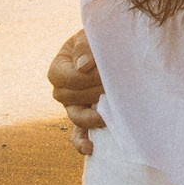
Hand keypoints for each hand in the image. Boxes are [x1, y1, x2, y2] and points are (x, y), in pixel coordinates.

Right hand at [48, 29, 105, 155]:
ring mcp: (75, 104)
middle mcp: (64, 87)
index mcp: (61, 65)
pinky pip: (79, 133)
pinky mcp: (88, 117)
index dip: (80, 78)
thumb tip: (83, 66)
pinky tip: (91, 148)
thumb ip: (87, 46)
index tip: (102, 73)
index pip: (61, 77)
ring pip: (74, 116)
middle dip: (91, 93)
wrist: (122, 49)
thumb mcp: (94, 36)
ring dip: (90, 118)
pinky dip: (82, 142)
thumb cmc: (107, 39)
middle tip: (113, 88)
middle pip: (67, 97)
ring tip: (106, 117)